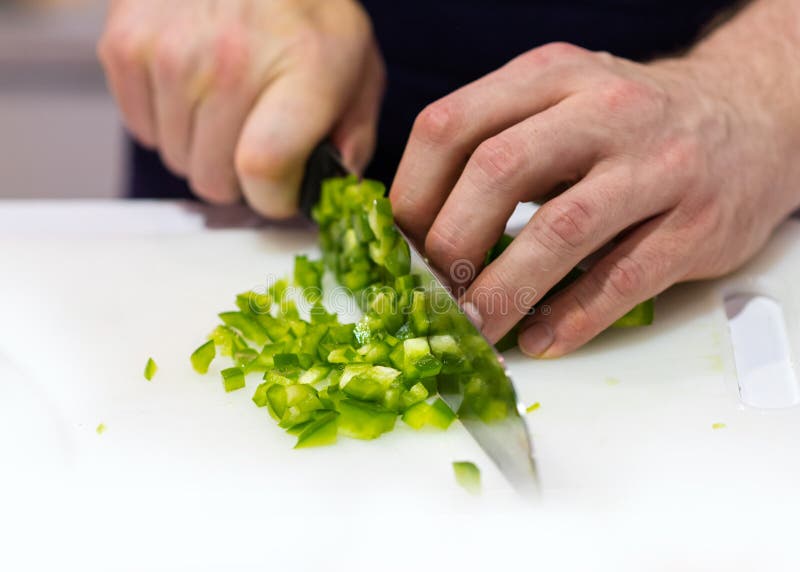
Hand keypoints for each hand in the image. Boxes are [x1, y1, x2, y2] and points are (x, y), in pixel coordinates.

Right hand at [98, 0, 383, 217]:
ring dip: (203, 148)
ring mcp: (171, 53)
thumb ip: (354, 140)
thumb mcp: (358, 69)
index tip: (281, 188)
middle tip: (254, 142)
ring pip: (177, 160)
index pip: (263, 171)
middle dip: (239, 178)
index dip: (272, 198)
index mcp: (301, 71)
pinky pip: (143, 130)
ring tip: (226, 106)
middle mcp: (230, 61)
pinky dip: (168, 123)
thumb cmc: (305, 12)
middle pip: (214, 179)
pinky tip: (194, 89)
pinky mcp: (127, 46)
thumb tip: (331, 193)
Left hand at [390, 42, 799, 356]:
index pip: (452, 126)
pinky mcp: (696, 223)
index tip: (400, 246)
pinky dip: (571, 319)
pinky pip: (622, 279)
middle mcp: (603, 110)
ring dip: (504, 291)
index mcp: (550, 76)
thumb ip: (494, 144)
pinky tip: (539, 339)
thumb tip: (417, 226)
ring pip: (561, 230)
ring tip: (475, 328)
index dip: (412, 195)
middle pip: (498, 171)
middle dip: (450, 243)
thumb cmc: (632, 122)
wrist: (750, 117)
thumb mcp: (560, 101)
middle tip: (432, 292)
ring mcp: (656, 165)